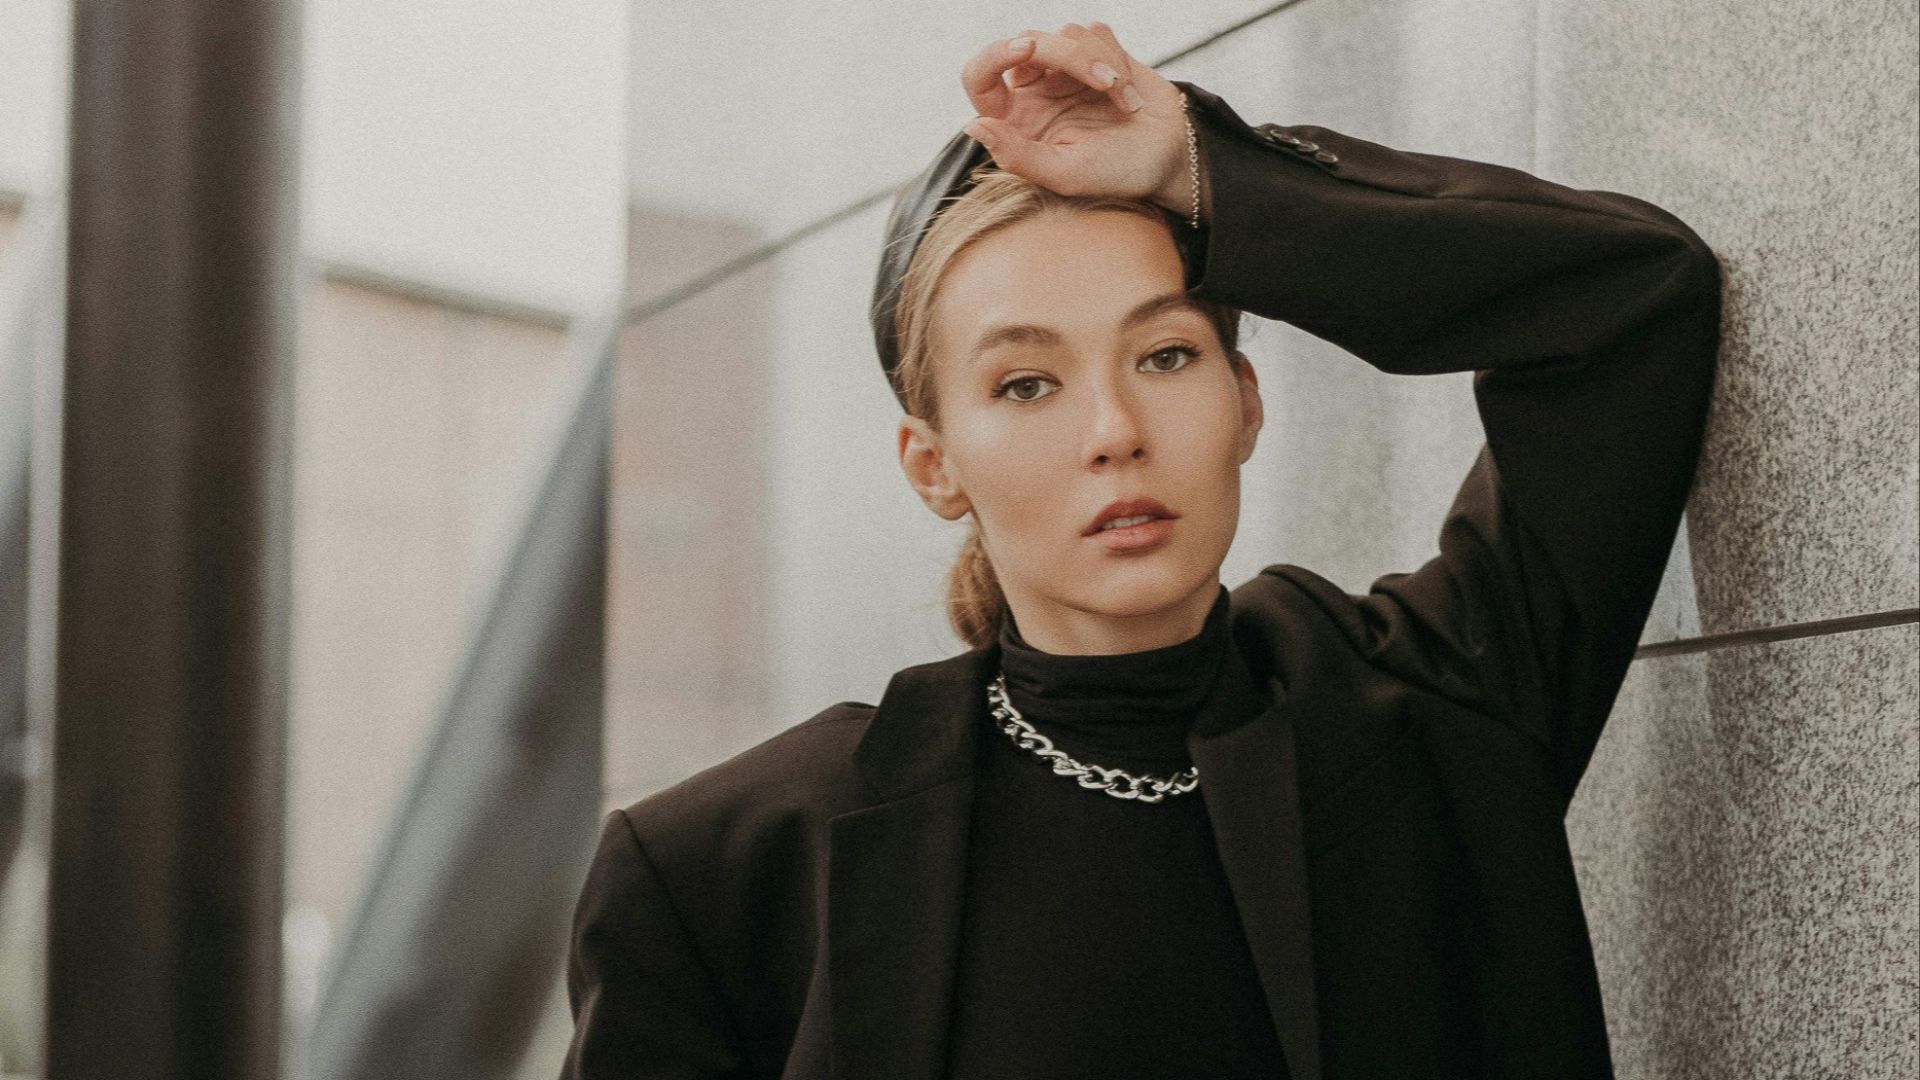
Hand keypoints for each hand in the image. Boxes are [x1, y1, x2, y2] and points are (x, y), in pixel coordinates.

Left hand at [959, 22, 1189, 210]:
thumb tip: (975, 126)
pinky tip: (1129, 96)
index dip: (994, 55)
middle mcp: (1034, 91)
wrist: (1167, 163)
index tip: (1026, 49)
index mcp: (1015, 120)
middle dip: (1067, 55)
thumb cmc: (1114, 174)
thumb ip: (1017, 156)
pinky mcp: (1097, 54)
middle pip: (1028, 43)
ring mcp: (1064, 70)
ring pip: (1066, 33)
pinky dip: (1116, 60)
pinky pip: (1095, 33)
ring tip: (1125, 104)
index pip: (980, 76)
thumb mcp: (1065, 174)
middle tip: (1103, 80)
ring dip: (1099, 63)